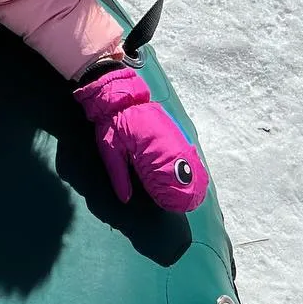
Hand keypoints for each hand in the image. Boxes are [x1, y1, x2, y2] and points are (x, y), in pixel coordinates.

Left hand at [72, 65, 208, 212]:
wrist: (122, 97)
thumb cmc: (113, 123)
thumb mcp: (109, 150)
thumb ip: (119, 175)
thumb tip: (126, 199)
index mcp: (153, 151)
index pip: (171, 182)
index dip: (172, 198)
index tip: (168, 206)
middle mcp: (171, 146)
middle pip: (187, 177)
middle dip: (185, 193)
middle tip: (178, 205)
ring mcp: (178, 139)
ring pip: (193, 167)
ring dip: (191, 183)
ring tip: (187, 196)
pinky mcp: (178, 135)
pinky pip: (191, 156)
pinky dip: (192, 170)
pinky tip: (191, 180)